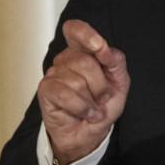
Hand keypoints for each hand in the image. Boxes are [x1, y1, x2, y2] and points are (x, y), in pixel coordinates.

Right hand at [36, 19, 129, 164]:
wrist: (90, 134)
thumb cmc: (102, 106)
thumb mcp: (119, 83)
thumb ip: (116, 61)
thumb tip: (105, 49)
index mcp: (84, 52)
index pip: (75, 30)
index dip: (85, 34)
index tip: (99, 46)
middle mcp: (66, 59)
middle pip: (84, 60)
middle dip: (100, 85)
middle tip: (102, 98)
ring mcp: (53, 74)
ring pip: (77, 80)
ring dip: (91, 101)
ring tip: (92, 108)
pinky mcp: (45, 90)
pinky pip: (65, 94)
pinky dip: (81, 108)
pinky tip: (84, 113)